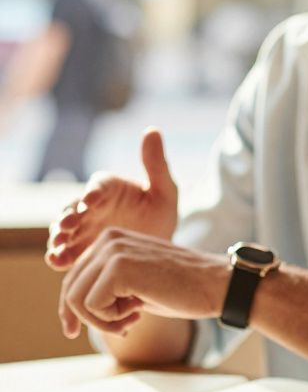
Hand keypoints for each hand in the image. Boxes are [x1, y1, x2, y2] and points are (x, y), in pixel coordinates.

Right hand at [47, 129, 177, 270]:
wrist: (159, 247)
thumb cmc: (161, 213)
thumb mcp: (165, 190)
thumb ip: (156, 164)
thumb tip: (153, 130)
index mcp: (109, 187)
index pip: (97, 185)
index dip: (92, 191)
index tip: (91, 201)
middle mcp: (90, 207)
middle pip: (72, 207)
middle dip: (67, 216)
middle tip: (67, 225)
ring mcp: (83, 228)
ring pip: (64, 230)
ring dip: (58, 236)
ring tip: (58, 246)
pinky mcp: (80, 249)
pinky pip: (65, 252)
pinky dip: (58, 256)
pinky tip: (57, 261)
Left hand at [57, 228, 227, 338]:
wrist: (218, 285)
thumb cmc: (183, 289)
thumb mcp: (137, 285)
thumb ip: (107, 288)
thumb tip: (71, 310)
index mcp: (112, 239)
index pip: (73, 278)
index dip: (72, 310)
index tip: (75, 331)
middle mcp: (108, 239)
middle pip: (70, 289)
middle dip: (87, 318)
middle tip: (121, 329)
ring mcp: (113, 251)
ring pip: (76, 299)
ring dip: (100, 322)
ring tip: (130, 322)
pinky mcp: (119, 267)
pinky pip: (91, 305)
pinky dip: (110, 320)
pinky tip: (138, 314)